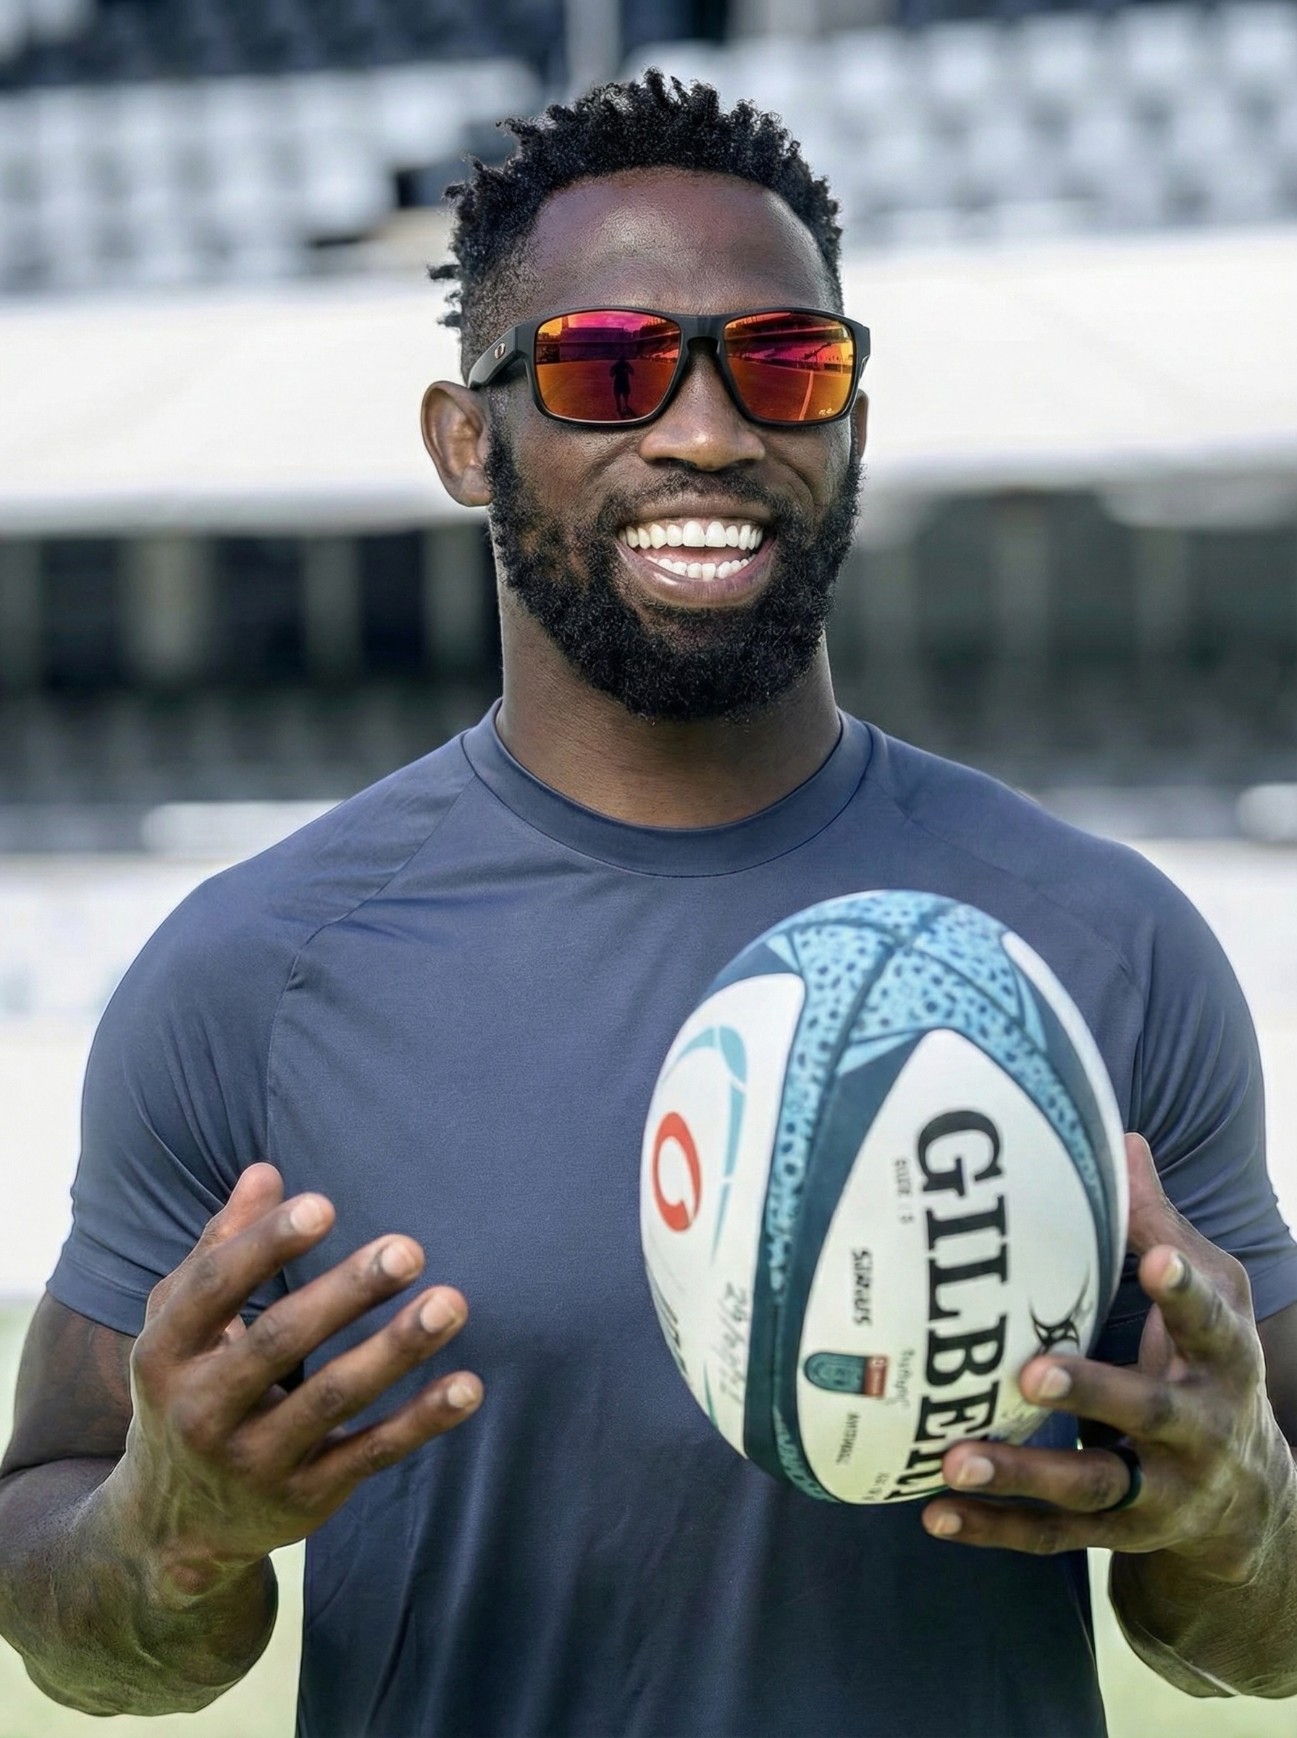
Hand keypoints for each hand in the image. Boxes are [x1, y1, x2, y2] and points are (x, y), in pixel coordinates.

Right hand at [107, 1165, 480, 1590]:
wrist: (173, 1523)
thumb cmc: (190, 1386)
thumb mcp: (183, 1322)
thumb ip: (221, 1246)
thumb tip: (265, 1172)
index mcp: (166, 1352)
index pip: (213, 1290)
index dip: (265, 1246)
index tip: (324, 1206)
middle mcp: (202, 1411)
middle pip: (280, 1342)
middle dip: (346, 1293)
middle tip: (408, 1249)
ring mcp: (254, 1461)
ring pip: (332, 1400)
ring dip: (396, 1350)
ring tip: (451, 1303)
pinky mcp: (304, 1498)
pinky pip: (369, 1454)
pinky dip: (420, 1421)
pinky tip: (468, 1386)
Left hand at [922, 1134, 1290, 1580]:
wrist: (1248, 1504)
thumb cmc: (1210, 1365)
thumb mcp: (1214, 1297)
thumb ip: (1163, 1227)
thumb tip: (1122, 1139)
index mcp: (1225, 1360)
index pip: (1210, 1323)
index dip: (1184, 1291)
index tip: (1153, 1258)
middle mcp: (1199, 1430)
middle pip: (1149, 1412)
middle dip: (1093, 1391)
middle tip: (1028, 1368)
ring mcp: (1160, 1490)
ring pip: (1092, 1487)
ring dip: (1021, 1472)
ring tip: (954, 1456)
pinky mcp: (1116, 1533)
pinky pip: (1053, 1536)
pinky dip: (994, 1527)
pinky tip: (933, 1511)